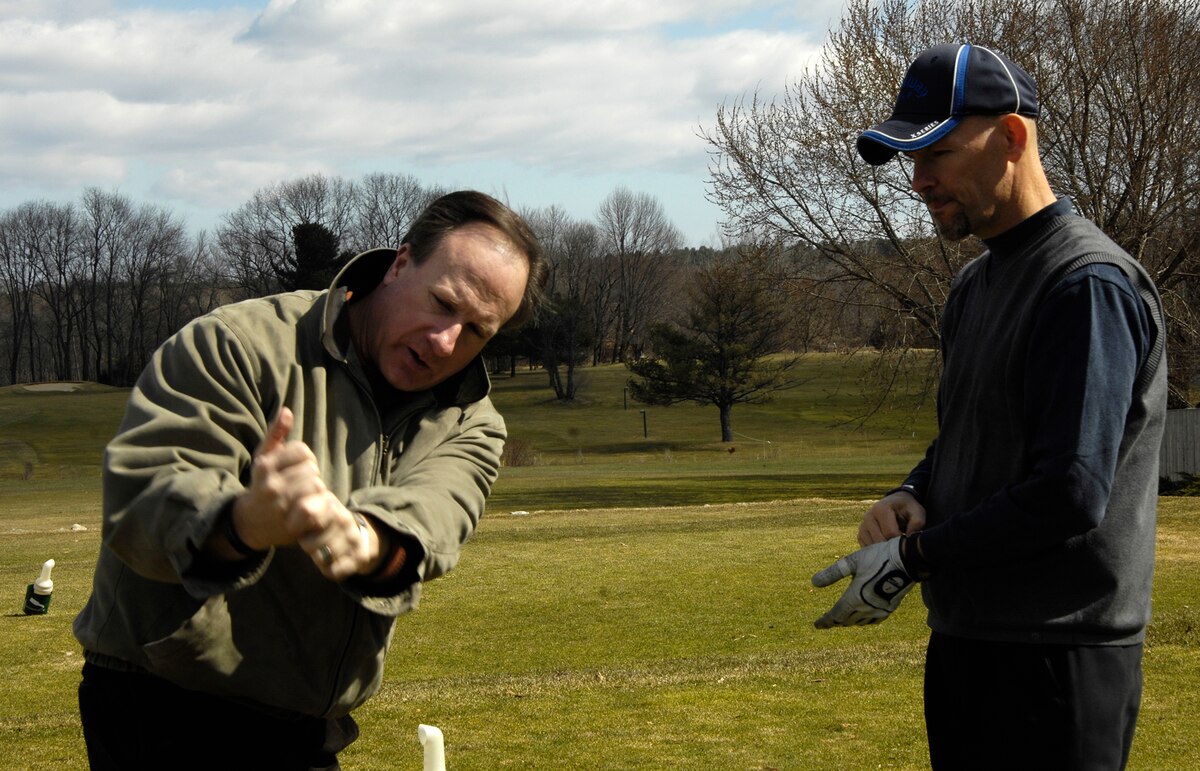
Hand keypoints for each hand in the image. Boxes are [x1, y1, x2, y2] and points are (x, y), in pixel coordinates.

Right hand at [226, 408, 383, 579]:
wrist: (249, 524)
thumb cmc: (261, 485)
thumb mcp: (264, 458)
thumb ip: (275, 434)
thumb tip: (287, 410)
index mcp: (265, 466)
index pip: (302, 451)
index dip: (306, 458)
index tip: (298, 467)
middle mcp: (270, 485)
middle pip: (312, 470)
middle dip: (312, 475)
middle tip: (304, 484)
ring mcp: (280, 506)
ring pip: (317, 487)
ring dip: (317, 491)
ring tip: (307, 496)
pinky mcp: (291, 524)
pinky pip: (317, 508)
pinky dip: (320, 507)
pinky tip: (313, 508)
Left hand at [811, 537, 914, 627]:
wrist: (908, 560)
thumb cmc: (878, 558)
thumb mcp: (852, 561)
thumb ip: (833, 573)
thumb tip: (814, 582)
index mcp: (855, 598)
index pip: (836, 615)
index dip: (825, 621)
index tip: (817, 625)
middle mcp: (866, 608)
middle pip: (846, 620)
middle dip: (835, 621)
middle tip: (827, 621)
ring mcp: (880, 610)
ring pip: (859, 622)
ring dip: (849, 621)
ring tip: (842, 619)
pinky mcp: (890, 608)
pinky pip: (873, 620)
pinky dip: (863, 620)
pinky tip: (863, 616)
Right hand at [858, 490, 925, 545]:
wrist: (895, 503)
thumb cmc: (907, 509)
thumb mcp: (917, 511)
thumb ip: (917, 523)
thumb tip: (910, 537)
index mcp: (880, 508)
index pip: (889, 533)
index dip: (901, 540)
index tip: (908, 540)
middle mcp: (868, 516)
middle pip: (879, 541)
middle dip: (892, 547)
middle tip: (902, 545)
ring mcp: (862, 526)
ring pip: (872, 547)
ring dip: (884, 550)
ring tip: (894, 545)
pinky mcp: (860, 534)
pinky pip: (867, 549)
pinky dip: (877, 552)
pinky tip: (886, 547)